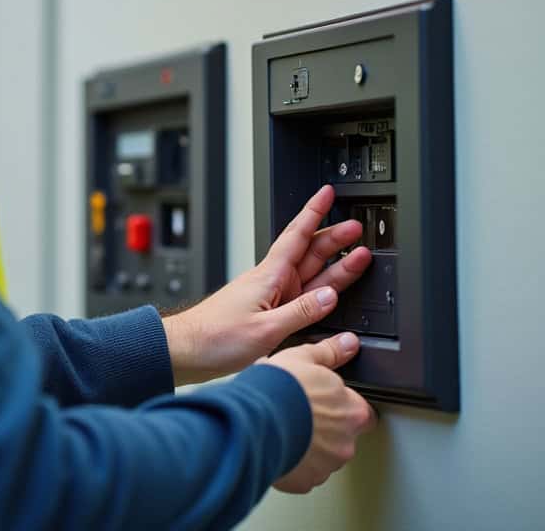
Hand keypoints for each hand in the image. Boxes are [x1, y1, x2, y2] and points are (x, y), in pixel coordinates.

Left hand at [162, 185, 372, 384]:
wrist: (186, 351)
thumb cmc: (213, 338)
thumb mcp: (264, 329)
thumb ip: (300, 312)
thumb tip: (330, 298)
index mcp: (268, 276)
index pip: (297, 235)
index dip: (313, 212)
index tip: (328, 194)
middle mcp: (270, 282)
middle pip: (309, 253)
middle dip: (334, 237)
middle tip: (357, 228)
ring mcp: (269, 298)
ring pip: (309, 275)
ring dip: (334, 264)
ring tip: (358, 254)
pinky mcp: (267, 314)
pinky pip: (301, 297)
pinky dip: (319, 292)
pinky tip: (331, 294)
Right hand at [263, 332, 375, 492]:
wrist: (252, 421)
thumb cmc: (278, 390)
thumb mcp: (303, 357)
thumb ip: (329, 352)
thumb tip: (348, 342)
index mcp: (351, 411)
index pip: (362, 412)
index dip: (345, 406)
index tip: (329, 403)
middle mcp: (345, 442)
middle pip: (344, 437)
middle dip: (327, 429)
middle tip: (302, 415)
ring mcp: (326, 465)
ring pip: (324, 457)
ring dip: (310, 447)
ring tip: (286, 430)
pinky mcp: (305, 481)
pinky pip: (304, 473)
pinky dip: (294, 464)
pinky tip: (278, 446)